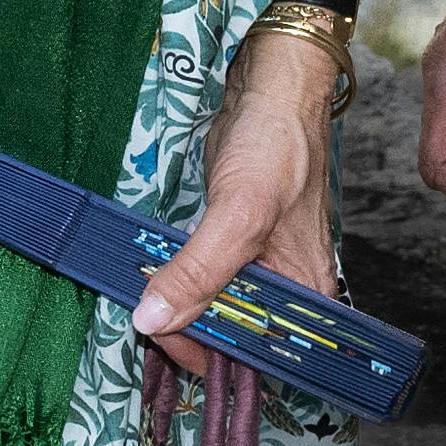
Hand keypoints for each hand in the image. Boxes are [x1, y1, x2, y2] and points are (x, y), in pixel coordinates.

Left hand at [132, 30, 341, 359]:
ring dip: (176, 308)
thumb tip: (153, 320)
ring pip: (214, 306)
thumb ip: (199, 272)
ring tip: (141, 298)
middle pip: (232, 333)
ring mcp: (258, 265)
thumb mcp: (239, 214)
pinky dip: (177, 281)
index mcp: (304, 295)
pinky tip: (152, 279)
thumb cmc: (275, 147)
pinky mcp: (232, 242)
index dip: (212, 356)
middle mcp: (285, 288)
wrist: (270, 90)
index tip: (162, 342)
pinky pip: (204, 276)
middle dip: (186, 331)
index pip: (258, 353)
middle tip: (142, 314)